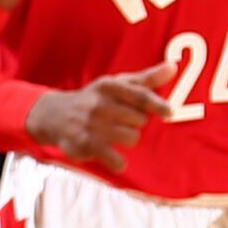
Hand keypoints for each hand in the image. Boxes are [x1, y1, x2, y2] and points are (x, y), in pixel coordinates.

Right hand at [27, 63, 173, 170]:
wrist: (53, 114)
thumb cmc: (95, 99)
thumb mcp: (117, 85)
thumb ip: (146, 79)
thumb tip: (173, 66)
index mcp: (110, 87)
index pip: (139, 95)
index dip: (157, 104)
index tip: (169, 113)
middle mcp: (100, 104)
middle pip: (139, 120)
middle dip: (137, 123)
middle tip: (123, 120)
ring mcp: (91, 125)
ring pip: (131, 137)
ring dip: (129, 138)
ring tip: (116, 134)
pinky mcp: (84, 144)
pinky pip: (113, 158)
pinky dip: (118, 161)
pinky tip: (115, 158)